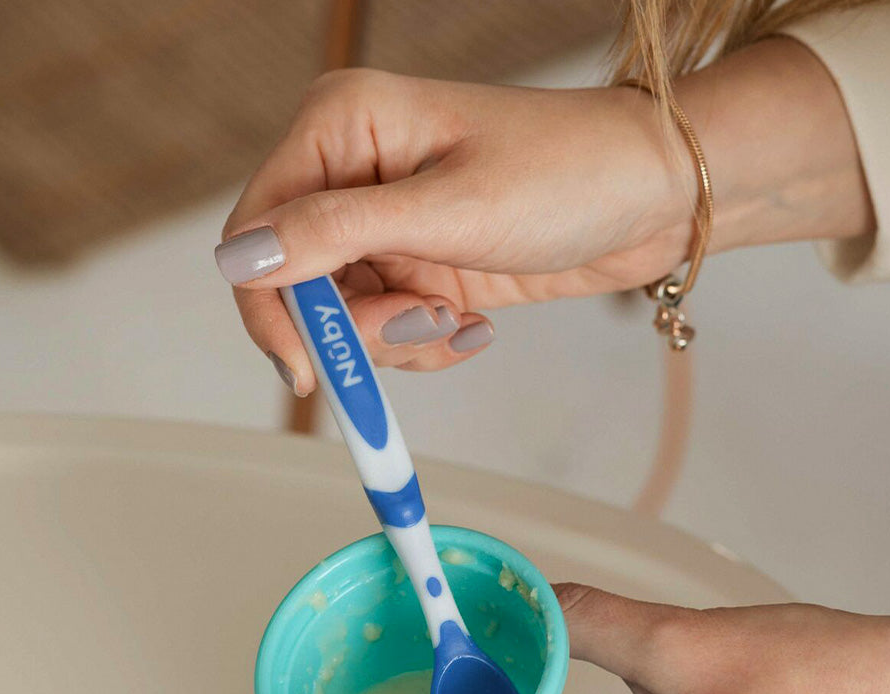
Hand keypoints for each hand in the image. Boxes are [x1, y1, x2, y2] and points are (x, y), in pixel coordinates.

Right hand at [218, 38, 871, 394]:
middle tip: (416, 330)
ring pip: (343, 316)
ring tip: (456, 323)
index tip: (308, 370)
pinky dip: (420, 344)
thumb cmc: (567, 174)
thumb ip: (337, 234)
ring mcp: (385, 222)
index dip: (271, 307)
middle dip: (350, 328)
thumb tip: (237, 260)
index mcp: (342, 127)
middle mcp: (352, 172)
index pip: (257, 231)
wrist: (651, 200)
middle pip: (296, 282)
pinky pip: (387, 327)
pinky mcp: (418, 263)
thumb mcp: (448, 209)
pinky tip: (472, 328)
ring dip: (393, 341)